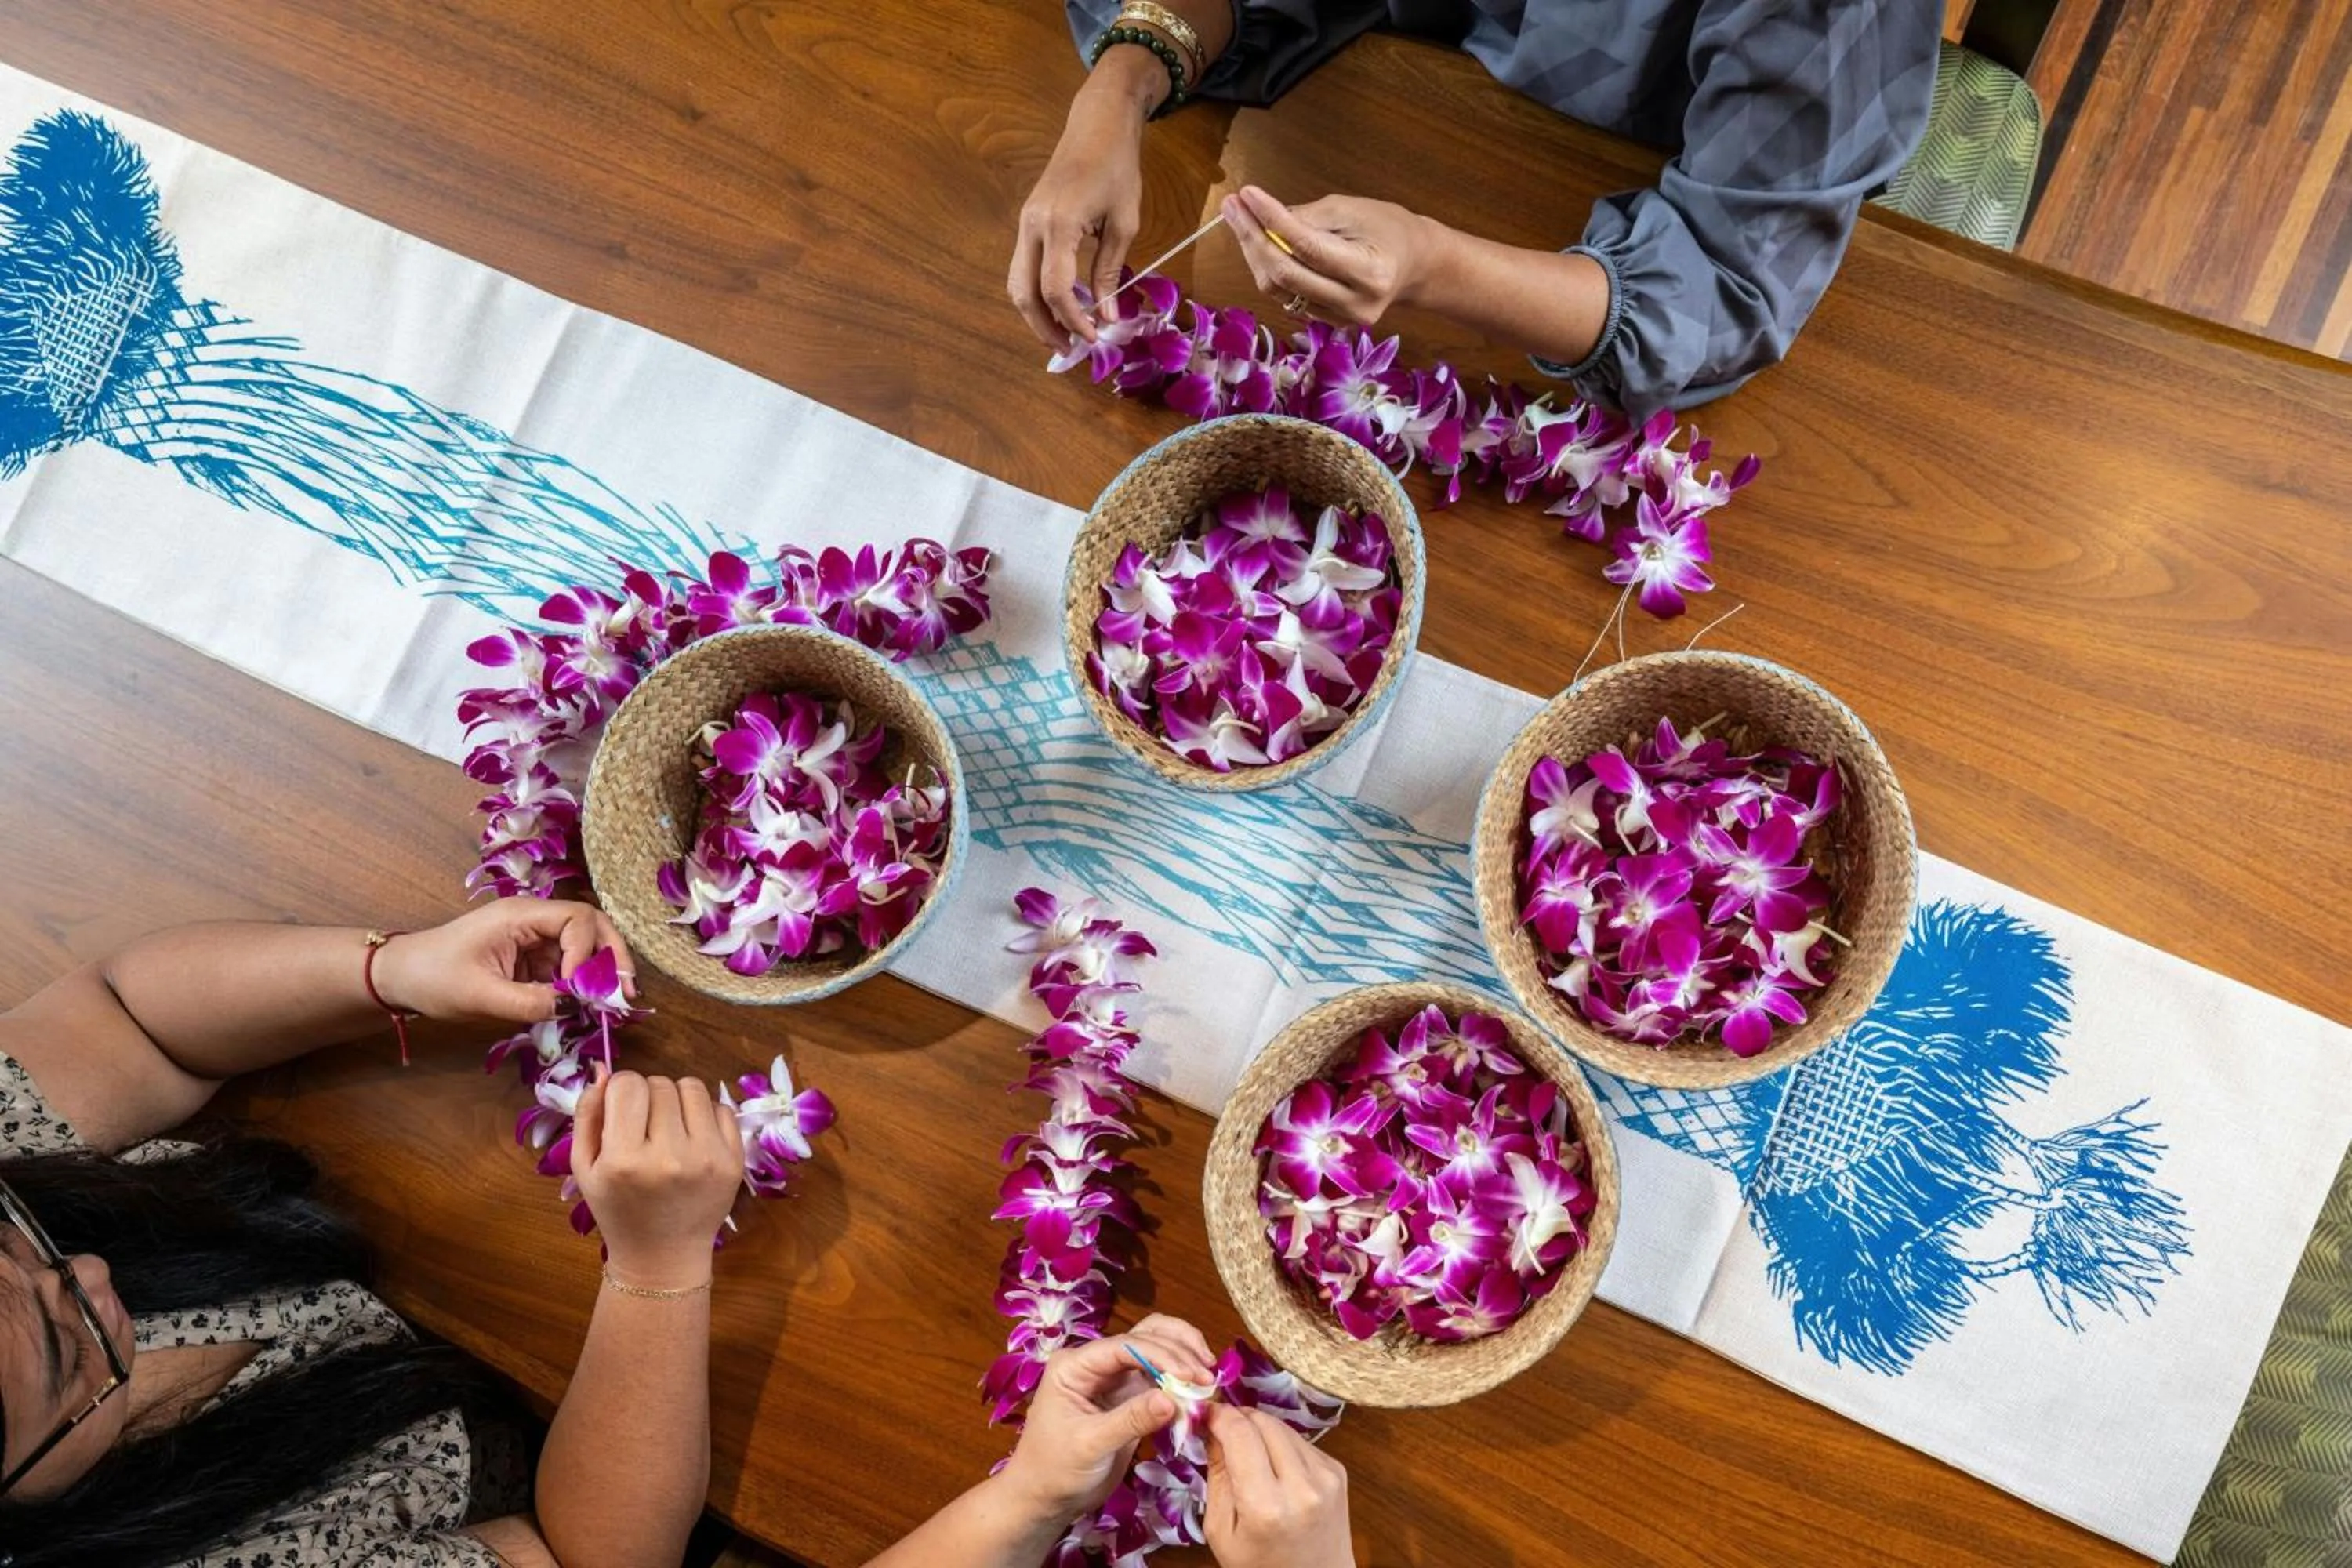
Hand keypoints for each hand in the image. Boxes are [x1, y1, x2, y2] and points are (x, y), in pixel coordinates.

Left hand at [372, 898, 636, 1024]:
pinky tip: (589, 1006)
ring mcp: (533, 938)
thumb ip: (529, 1002)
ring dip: (601, 972)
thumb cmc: (432, 978)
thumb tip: (574, 1008)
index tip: (579, 989)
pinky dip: (582, 985)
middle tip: (627, 991)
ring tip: (615, 1002)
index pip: (576, 919)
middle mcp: (533, 920)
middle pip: (591, 925)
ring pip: (584, 946)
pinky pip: (566, 966)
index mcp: (520, 915)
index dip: (587, 953)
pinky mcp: (530, 957)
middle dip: (612, 956)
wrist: (399, 977)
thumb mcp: (480, 995)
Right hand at [571, 1068, 743, 1290]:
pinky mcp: (733, 1160)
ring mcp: (707, 1158)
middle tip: (644, 1127)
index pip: (628, 1085)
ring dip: (677, 1100)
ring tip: (669, 1128)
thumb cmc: (617, 1210)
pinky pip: (721, 1107)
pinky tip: (691, 1140)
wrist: (662, 1257)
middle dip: (648, 1097)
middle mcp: (669, 1156)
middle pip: (660, 1084)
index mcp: (624, 1160)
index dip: (621, 1091)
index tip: (621, 1110)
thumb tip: (603, 1070)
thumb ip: (588, 1115)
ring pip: (692, 1087)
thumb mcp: (585, 1168)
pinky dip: (704, 1116)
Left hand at [997, 1314, 1218, 1521]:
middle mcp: (1097, 1363)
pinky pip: (1162, 1380)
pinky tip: (1198, 1396)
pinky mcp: (1131, 1397)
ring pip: (1157, 1350)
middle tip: (1207, 1377)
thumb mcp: (1090, 1445)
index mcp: (1075, 1364)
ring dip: (1185, 1359)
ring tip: (1208, 1380)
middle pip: (1146, 1336)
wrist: (1047, 1498)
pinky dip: (1181, 1384)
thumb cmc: (1055, 1470)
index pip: (1125, 1345)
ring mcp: (1115, 1379)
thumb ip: (1131, 1419)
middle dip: (1179, 1352)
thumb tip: (1174, 1399)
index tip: (1192, 1373)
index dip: (1162, 1354)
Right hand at [1008, 51, 1157, 348]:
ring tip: (1063, 333)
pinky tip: (1060, 305)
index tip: (1095, 338)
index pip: (1056, 288)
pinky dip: (1037, 293)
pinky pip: (1024, 267)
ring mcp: (1025, 224)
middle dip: (1044, 326)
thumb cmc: (1117, 168)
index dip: (1073, 320)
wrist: (1096, 125)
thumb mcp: (1124, 223)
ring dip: (1036, 313)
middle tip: (1070, 349)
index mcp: (1058, 224)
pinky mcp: (1027, 223)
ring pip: (1017, 282)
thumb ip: (1110, 271)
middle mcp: (1032, 226)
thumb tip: (1106, 315)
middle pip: (1024, 292)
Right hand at [1204, 1403, 1354, 1567]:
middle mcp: (1301, 1486)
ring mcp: (1325, 1476)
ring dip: (1259, 1428)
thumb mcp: (1222, 1532)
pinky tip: (1273, 1466)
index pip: (1240, 1434)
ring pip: (1283, 1426)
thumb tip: (1210, 1425)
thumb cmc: (1261, 1567)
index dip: (1218, 1415)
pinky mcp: (1337, 1471)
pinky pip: (1300, 1440)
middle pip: (1263, 1422)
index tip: (1204, 1411)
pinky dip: (1281, 1443)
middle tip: (1220, 1428)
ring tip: (1246, 1450)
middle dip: (1238, 1418)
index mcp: (1266, 1507)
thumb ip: (1217, 1476)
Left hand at [1221, 185, 1443, 330]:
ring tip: (1240, 218)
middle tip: (1232, 205)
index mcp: (1370, 271)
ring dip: (1254, 252)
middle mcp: (1355, 303)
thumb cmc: (1388, 229)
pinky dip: (1267, 268)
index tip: (1247, 194)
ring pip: (1279, 289)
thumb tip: (1263, 216)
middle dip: (1252, 236)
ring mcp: (1340, 319)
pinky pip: (1285, 296)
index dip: (1272, 220)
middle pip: (1286, 273)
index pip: (1307, 247)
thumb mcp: (1353, 210)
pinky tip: (1259, 241)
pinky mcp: (1327, 323)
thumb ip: (1309, 216)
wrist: (1415, 266)